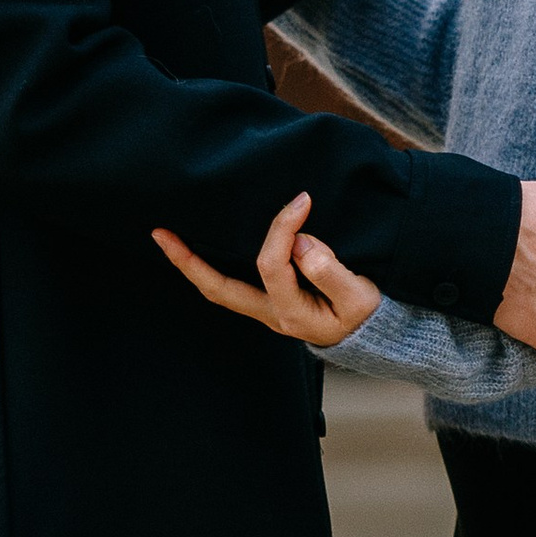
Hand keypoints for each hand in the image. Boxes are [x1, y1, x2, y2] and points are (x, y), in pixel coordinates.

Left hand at [154, 196, 381, 345]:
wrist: (375, 335)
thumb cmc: (369, 315)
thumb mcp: (360, 296)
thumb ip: (330, 272)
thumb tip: (301, 244)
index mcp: (293, 313)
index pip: (273, 265)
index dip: (283, 229)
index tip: (302, 201)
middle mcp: (271, 314)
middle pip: (219, 290)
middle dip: (188, 262)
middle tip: (160, 233)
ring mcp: (267, 309)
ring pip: (220, 287)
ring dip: (193, 264)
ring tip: (169, 237)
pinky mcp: (271, 300)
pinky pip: (233, 283)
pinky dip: (213, 265)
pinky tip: (205, 245)